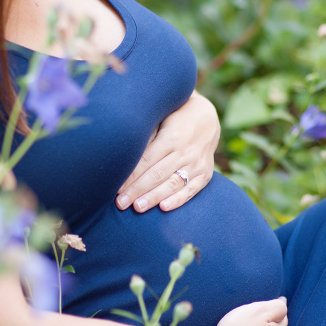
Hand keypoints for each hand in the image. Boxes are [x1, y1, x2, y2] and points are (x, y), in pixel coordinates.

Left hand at [116, 91, 219, 212]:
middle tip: (121, 203)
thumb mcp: (161, 119)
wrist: (208, 118)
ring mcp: (196, 163)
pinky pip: (192, 190)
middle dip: (137, 190)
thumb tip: (123, 154)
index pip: (146, 160)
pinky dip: (178, 200)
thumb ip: (146, 137)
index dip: (131, 175)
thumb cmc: (175, 118)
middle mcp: (184, 151)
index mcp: (171, 137)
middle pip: (157, 174)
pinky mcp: (205, 173)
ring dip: (154, 197)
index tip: (116, 188)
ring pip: (173, 184)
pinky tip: (163, 207)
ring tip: (138, 207)